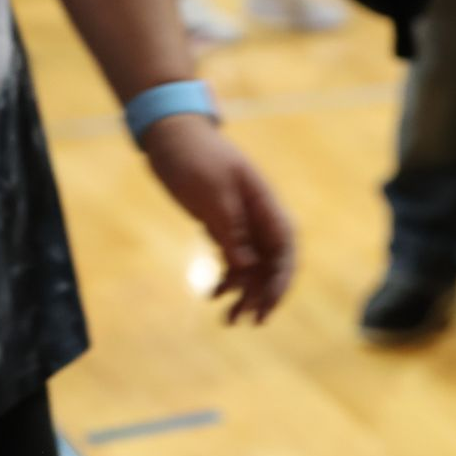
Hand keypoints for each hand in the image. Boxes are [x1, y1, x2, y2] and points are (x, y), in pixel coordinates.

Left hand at [141, 115, 294, 324]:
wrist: (171, 134)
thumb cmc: (193, 156)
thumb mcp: (210, 192)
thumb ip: (230, 229)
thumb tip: (247, 266)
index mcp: (265, 206)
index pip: (284, 250)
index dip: (281, 281)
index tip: (267, 306)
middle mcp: (259, 218)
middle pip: (272, 265)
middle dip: (262, 295)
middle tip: (247, 321)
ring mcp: (243, 224)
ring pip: (253, 268)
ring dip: (244, 294)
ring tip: (228, 319)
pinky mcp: (224, 227)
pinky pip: (234, 260)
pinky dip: (227, 279)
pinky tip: (212, 294)